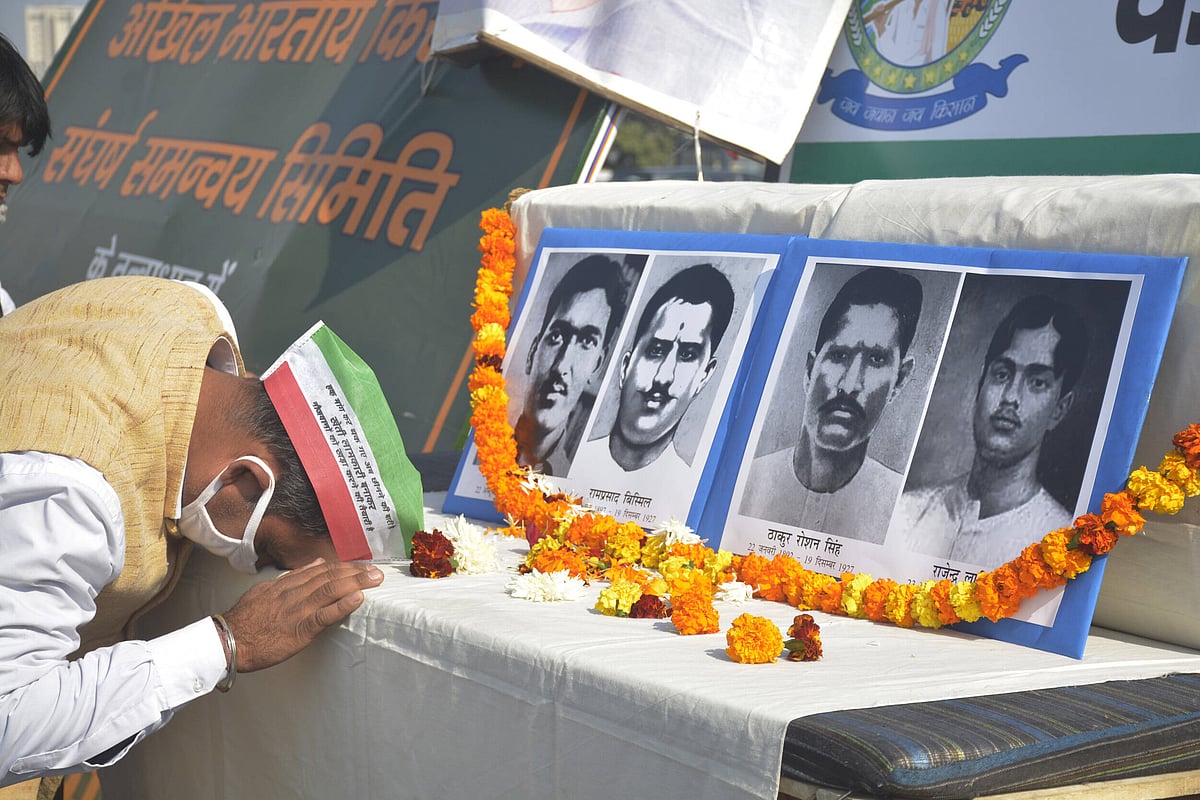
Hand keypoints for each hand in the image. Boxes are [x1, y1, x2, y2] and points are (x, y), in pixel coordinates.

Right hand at [222, 559, 383, 672]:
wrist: (228, 640)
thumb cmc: (246, 619)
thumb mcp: (267, 590)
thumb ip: (292, 578)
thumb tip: (315, 564)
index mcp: (286, 584)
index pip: (321, 570)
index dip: (344, 566)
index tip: (362, 564)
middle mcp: (294, 593)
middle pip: (329, 576)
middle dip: (355, 572)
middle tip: (377, 570)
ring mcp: (297, 610)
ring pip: (330, 590)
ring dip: (355, 582)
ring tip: (375, 579)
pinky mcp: (298, 629)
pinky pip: (323, 615)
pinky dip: (342, 605)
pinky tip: (358, 598)